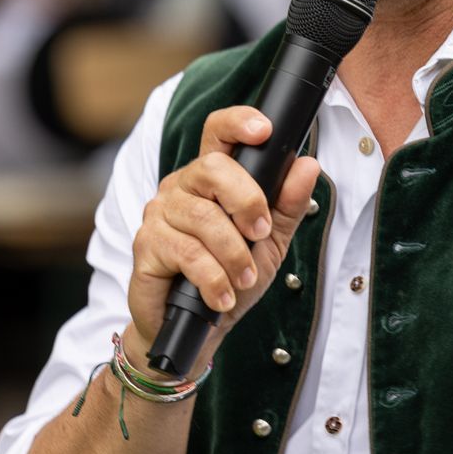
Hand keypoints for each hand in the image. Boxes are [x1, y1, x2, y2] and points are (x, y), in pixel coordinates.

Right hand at [126, 106, 321, 360]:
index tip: (264, 130)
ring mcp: (159, 214)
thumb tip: (307, 166)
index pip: (218, 132)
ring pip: (203, 216)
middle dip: (247, 201)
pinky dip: (213, 278)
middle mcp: (181, 187)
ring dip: (234, 253)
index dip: (238, 122)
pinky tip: (222, 297)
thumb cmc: (230, 280)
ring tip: (244, 279)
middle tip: (261, 234)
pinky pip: (186, 253)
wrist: (196, 331)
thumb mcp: (269, 244)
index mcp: (211, 179)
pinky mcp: (145, 246)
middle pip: (213, 167)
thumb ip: (287, 205)